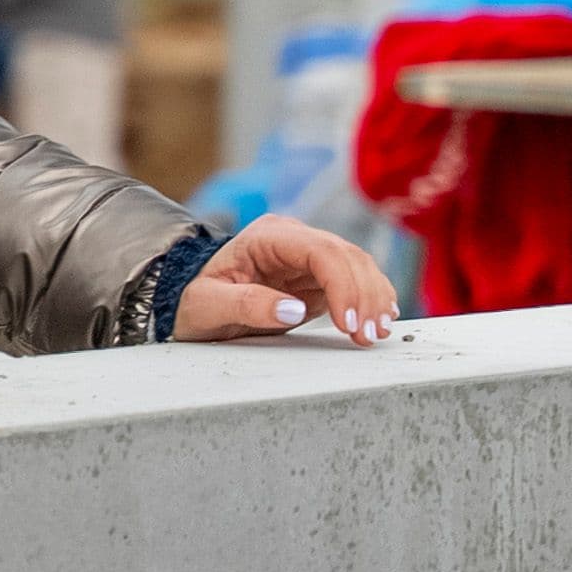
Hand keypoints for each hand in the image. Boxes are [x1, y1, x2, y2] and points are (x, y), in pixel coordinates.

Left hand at [173, 216, 399, 346]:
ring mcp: (308, 257)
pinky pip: (354, 282)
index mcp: (267, 236)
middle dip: (364, 296)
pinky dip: (370, 299)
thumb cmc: (193, 301)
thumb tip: (291, 308)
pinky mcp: (317, 278)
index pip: (320, 251)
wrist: (191, 304)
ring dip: (373, 298)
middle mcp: (293, 239)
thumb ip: (245, 304)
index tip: (349, 323)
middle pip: (346, 256)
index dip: (343, 285)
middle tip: (367, 335)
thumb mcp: (207, 305)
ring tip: (376, 333)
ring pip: (358, 266)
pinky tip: (380, 319)